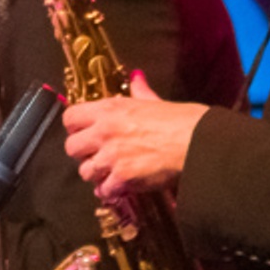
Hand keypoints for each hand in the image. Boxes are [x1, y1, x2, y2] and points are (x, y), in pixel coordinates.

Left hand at [60, 72, 204, 203]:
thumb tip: (136, 79)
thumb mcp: (156, 101)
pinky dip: (111, 191)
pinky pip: (103, 190)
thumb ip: (140, 92)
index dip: (76, 128)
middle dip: (83, 153)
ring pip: (85, 171)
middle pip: (71, 147)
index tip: (84, 133)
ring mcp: (111, 156)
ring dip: (97, 174)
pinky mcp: (122, 177)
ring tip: (110, 173)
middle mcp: (105, 131)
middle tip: (97, 155)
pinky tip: (120, 187)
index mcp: (111, 109)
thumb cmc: (183, 120)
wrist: (198, 143)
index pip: (70, 117)